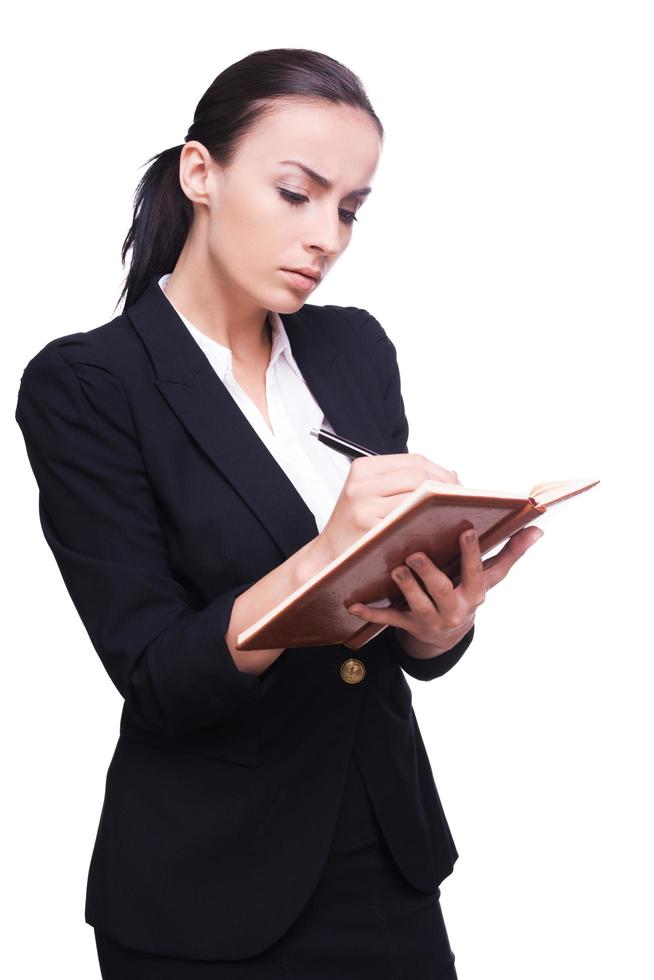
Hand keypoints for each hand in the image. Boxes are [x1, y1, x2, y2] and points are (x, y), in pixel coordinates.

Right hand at [319, 453, 460, 563]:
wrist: (328, 556)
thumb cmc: (355, 526)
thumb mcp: (371, 493)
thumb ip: (404, 481)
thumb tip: (453, 473)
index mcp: (363, 469)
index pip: (415, 461)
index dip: (442, 472)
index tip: (456, 485)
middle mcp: (361, 484)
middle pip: (419, 476)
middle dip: (445, 488)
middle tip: (458, 502)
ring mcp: (363, 507)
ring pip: (417, 497)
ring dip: (439, 506)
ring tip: (449, 514)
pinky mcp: (369, 528)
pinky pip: (408, 521)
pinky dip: (426, 523)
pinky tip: (434, 529)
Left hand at [346, 524, 544, 654]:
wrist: (448, 634)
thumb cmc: (467, 592)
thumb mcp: (490, 578)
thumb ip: (511, 553)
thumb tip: (537, 529)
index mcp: (475, 592)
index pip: (477, 572)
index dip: (473, 553)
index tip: (466, 530)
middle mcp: (455, 608)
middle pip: (442, 590)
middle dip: (430, 573)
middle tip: (415, 553)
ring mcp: (431, 619)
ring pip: (416, 605)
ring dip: (405, 588)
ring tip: (395, 568)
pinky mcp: (409, 626)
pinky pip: (389, 621)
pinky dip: (372, 614)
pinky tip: (355, 604)